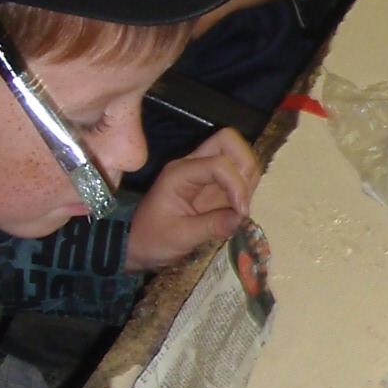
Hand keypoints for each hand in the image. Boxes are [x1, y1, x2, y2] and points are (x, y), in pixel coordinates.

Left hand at [125, 128, 260, 269]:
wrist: (139, 246)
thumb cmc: (152, 240)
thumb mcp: (179, 238)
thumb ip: (211, 227)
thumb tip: (241, 219)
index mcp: (180, 173)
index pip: (218, 163)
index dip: (237, 185)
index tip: (241, 213)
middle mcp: (193, 165)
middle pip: (229, 141)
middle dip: (246, 165)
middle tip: (244, 198)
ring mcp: (204, 173)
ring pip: (238, 155)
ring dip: (248, 179)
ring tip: (240, 208)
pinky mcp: (213, 184)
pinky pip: (238, 174)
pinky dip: (246, 188)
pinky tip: (238, 210)